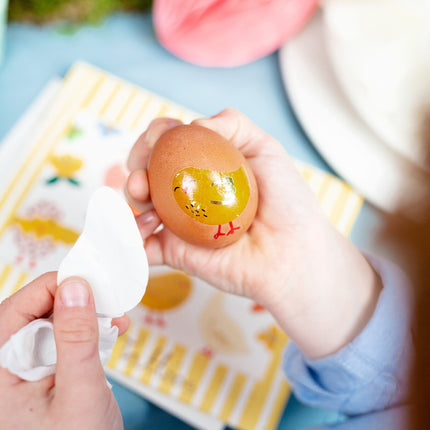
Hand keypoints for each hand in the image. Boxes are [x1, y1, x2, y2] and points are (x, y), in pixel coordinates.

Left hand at [0, 272, 128, 429]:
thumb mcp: (79, 392)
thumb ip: (76, 338)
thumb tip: (75, 287)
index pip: (17, 308)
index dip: (55, 287)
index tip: (90, 279)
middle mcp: (7, 364)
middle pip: (35, 309)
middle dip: (76, 301)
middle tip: (108, 302)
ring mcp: (27, 365)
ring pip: (53, 318)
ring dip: (86, 314)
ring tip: (114, 321)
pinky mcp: (48, 366)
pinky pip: (64, 334)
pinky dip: (89, 328)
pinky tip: (109, 331)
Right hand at [126, 108, 381, 358]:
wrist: (292, 252)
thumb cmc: (286, 201)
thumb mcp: (265, 148)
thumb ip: (232, 123)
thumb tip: (193, 125)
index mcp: (204, 165)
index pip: (168, 142)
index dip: (155, 136)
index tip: (158, 140)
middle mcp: (187, 192)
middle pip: (147, 170)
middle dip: (135, 164)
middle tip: (144, 172)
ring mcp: (177, 222)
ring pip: (137, 205)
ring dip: (131, 196)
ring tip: (143, 197)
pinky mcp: (173, 252)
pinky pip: (142, 246)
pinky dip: (130, 237)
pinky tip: (143, 228)